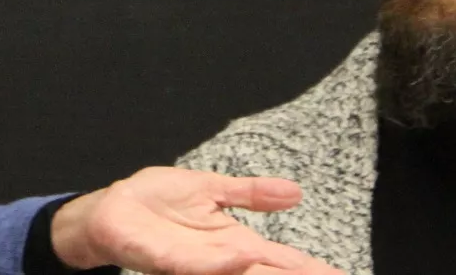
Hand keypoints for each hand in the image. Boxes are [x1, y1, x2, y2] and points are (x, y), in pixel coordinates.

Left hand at [49, 166, 343, 274]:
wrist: (111, 209)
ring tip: (307, 272)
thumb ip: (252, 194)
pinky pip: (198, 264)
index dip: (314, 268)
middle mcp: (222, 260)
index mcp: (236, 243)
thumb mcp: (212, 189)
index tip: (344, 273)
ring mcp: (197, 263)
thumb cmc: (157, 201)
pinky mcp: (168, 258)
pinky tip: (243, 256)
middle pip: (271, 272)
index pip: (285, 261)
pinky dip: (221, 262)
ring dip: (271, 274)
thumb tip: (296, 192)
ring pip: (242, 274)